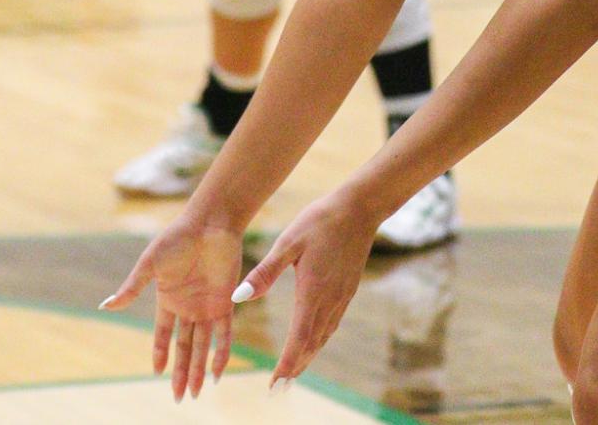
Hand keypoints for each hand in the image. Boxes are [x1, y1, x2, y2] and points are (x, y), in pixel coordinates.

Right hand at [101, 220, 246, 400]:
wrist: (210, 222)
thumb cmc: (177, 238)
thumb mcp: (149, 264)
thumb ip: (131, 288)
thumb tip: (104, 306)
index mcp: (168, 298)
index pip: (163, 334)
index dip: (160, 353)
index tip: (156, 373)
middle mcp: (188, 306)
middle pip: (183, 346)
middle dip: (180, 371)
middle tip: (178, 397)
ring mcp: (207, 305)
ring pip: (202, 346)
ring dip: (197, 369)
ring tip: (194, 393)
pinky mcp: (226, 301)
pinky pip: (224, 333)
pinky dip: (221, 353)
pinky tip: (216, 373)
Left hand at [233, 188, 383, 388]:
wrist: (359, 208)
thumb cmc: (320, 220)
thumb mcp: (288, 242)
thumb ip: (264, 272)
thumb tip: (238, 297)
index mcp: (312, 291)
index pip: (299, 338)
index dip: (287, 364)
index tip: (274, 383)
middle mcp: (330, 299)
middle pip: (312, 344)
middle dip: (295, 367)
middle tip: (280, 388)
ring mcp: (342, 296)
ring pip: (324, 336)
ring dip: (308, 356)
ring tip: (293, 372)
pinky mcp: (348, 289)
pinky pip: (332, 323)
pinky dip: (320, 339)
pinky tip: (314, 341)